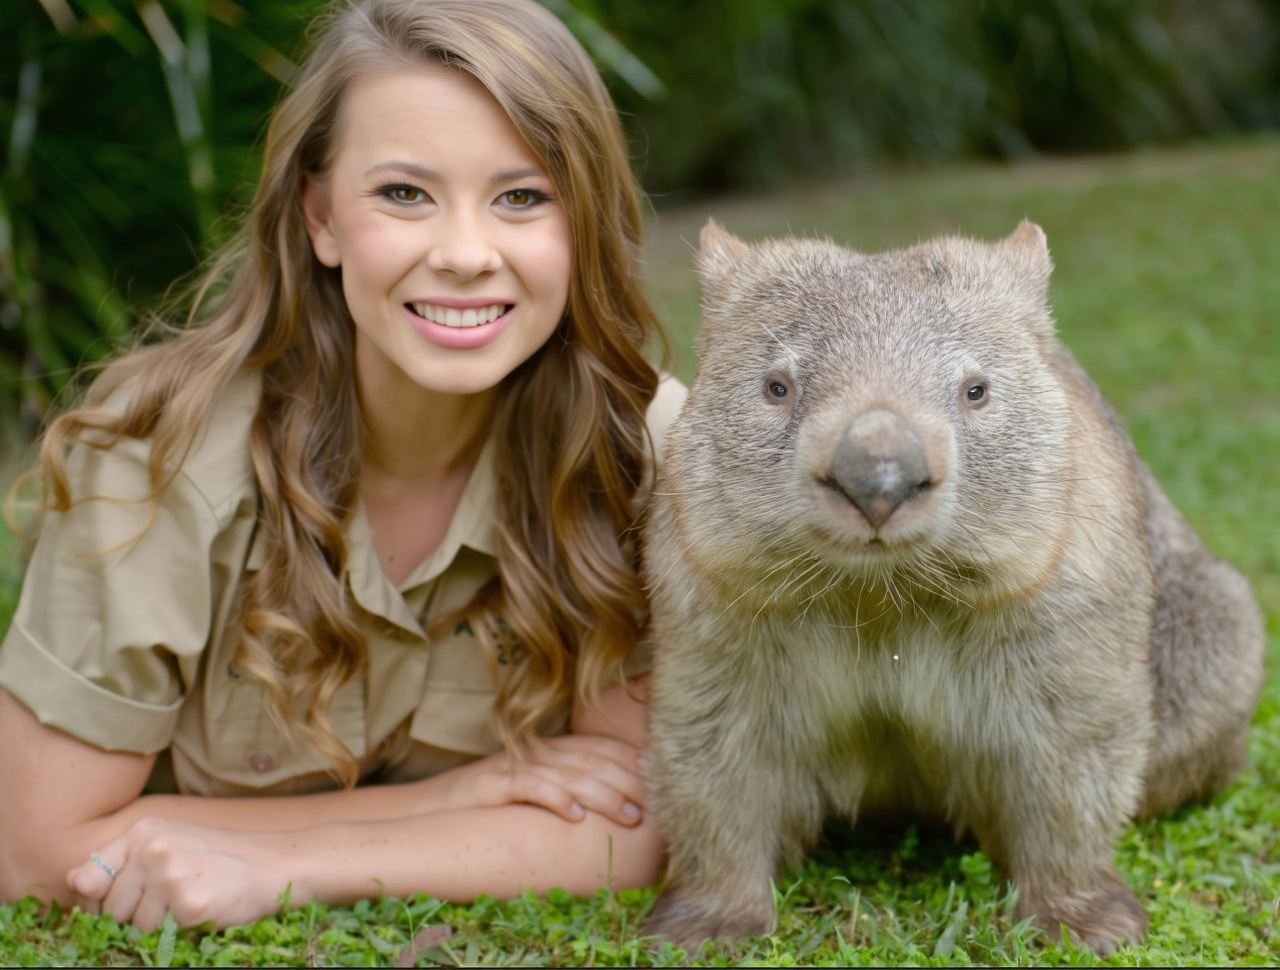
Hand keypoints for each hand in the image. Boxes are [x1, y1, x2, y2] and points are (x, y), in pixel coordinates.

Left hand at [66, 818, 288, 930]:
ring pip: (135, 926)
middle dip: (136, 914)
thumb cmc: (218, 859)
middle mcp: (153, 848)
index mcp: (144, 830)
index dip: (103, 899)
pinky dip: (180, 931)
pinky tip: (203, 909)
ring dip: (159, 925)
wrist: (273, 865)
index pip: (91, 878)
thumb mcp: (168, 846)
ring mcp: (170, 875)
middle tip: (174, 898)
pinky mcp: (187, 903)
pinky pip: (160, 937)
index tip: (130, 899)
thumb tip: (74, 882)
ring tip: (191, 901)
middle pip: (111, 907)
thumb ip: (120, 863)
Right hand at [436, 733, 646, 826]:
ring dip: (603, 795)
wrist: (428, 807)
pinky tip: (576, 816)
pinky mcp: (493, 784)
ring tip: (629, 815)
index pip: (598, 748)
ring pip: (569, 775)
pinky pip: (530, 788)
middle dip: (627, 782)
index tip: (661, 780)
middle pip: (591, 761)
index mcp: (548, 749)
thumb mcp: (530, 789)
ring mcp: (515, 766)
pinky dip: (556, 800)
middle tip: (655, 806)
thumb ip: (565, 785)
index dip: (630, 761)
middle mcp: (536, 752)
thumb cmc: (486, 803)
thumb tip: (611, 802)